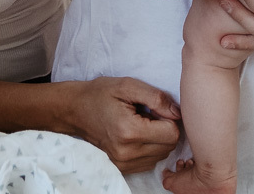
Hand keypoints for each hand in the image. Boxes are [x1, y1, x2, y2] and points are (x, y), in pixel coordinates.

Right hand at [62, 76, 179, 173]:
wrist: (75, 110)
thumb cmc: (100, 94)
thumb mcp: (128, 86)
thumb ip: (156, 97)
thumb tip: (178, 112)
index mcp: (129, 131)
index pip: (171, 133)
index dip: (168, 117)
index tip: (154, 108)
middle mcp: (127, 152)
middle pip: (169, 146)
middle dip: (164, 128)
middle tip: (148, 115)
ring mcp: (124, 163)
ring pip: (162, 155)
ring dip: (157, 139)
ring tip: (140, 124)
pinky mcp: (123, 168)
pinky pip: (150, 161)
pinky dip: (149, 148)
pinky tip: (136, 135)